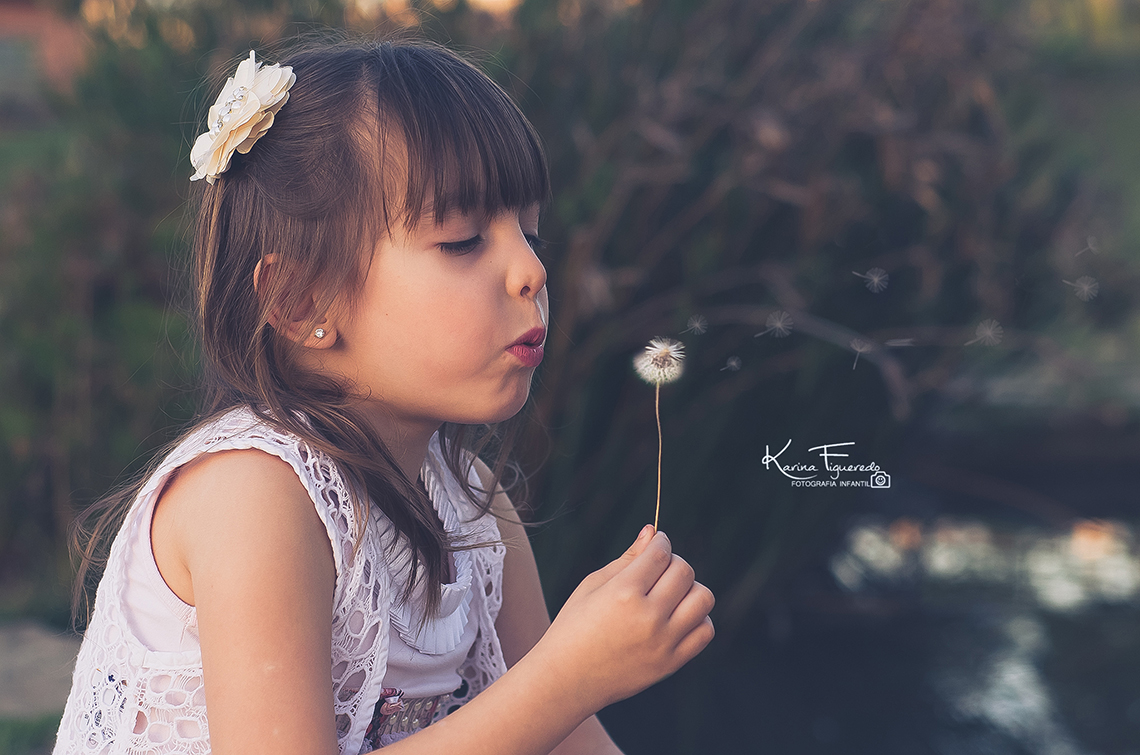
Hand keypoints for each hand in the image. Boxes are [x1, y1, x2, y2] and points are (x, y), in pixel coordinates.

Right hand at [532, 526, 714, 713]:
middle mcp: (647, 617)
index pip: (661, 554)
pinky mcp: (671, 663)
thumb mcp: (592, 586)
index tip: (657, 543)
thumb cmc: (574, 626)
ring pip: (702, 598)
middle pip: (684, 572)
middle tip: (659, 569)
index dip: (661, 542)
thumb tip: (653, 531)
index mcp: (623, 593)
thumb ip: (627, 558)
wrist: (566, 680)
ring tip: (670, 593)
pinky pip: (705, 631)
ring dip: (690, 588)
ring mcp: (662, 643)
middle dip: (674, 562)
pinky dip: (697, 618)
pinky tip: (676, 616)